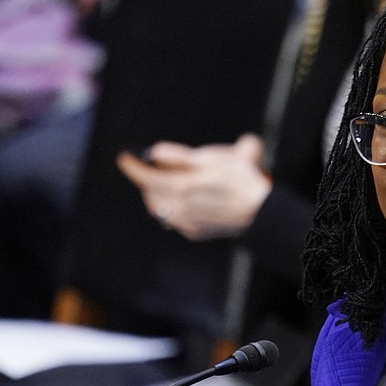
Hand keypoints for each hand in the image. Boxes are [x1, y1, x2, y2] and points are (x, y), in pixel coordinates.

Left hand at [117, 135, 272, 240]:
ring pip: (158, 208)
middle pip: (149, 193)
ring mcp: (187, 223)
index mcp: (182, 187)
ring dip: (156, 194)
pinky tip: (181, 198)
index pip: (145, 177)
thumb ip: (179, 156)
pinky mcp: (195, 232)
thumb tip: (155, 153)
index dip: (132, 166)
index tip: (124, 157)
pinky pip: (172, 219)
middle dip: (146, 179)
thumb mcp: (211, 158)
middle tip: (150, 166)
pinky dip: (169, 207)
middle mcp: (180, 208)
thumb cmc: (241, 179)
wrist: (262, 210)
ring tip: (165, 181)